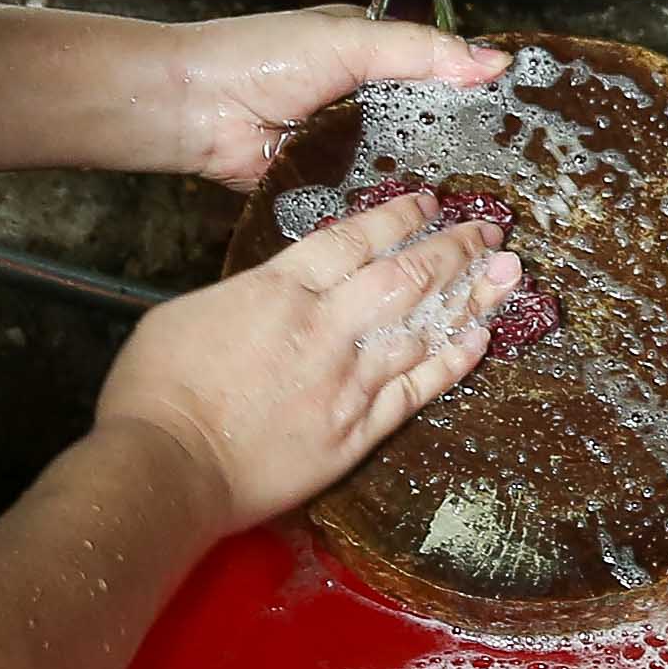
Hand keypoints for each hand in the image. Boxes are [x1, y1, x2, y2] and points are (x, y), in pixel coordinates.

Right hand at [98, 192, 516, 535]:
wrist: (168, 466)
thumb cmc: (159, 391)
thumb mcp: (190, 311)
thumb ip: (248, 295)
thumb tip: (276, 290)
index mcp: (279, 290)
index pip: (354, 240)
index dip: (397, 217)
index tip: (429, 202)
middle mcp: (324, 329)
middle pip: (404, 276)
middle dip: (453, 248)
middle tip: (491, 229)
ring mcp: (346, 382)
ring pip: (423, 329)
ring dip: (470, 297)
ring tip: (509, 274)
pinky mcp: (356, 432)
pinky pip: (417, 390)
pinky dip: (452, 362)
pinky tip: (481, 339)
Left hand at [170, 6, 506, 188]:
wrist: (195, 109)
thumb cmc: (261, 58)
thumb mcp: (350, 41)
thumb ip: (420, 52)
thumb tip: (493, 61)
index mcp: (373, 54)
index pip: (440, 71)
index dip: (476, 90)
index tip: (522, 114)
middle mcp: (365, 102)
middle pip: (428, 126)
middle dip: (459, 146)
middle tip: (511, 171)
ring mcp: (348, 146)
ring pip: (404, 167)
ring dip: (428, 182)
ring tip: (480, 204)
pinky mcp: (329, 185)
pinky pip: (369, 199)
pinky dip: (389, 207)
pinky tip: (428, 221)